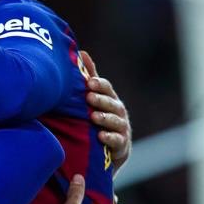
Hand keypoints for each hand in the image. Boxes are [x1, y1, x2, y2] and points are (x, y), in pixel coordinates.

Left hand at [81, 51, 131, 169]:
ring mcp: (121, 128)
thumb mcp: (93, 97)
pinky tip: (101, 136)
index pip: (106, 89)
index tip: (89, 82)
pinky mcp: (121, 146)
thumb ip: (90, 77)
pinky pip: (118, 141)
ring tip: (94, 117)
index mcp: (109, 98)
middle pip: (112, 103)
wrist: (104, 150)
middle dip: (101, 100)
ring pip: (116, 121)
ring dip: (105, 118)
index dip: (99, 85)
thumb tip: (82, 52)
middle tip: (89, 97)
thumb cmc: (97, 118)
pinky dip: (110, 138)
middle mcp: (118, 111)